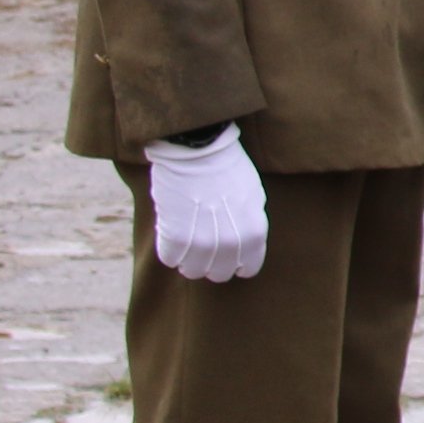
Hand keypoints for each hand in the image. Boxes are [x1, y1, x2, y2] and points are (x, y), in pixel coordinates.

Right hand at [144, 124, 271, 284]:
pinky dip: (169, 249)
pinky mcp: (176, 237)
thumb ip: (249, 225)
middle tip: (203, 245)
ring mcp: (203, 243)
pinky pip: (170, 259)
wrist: (199, 149)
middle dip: (212, 262)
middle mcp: (231, 244)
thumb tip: (243, 245)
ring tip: (186, 238)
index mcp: (254, 234)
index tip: (228, 257)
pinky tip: (172, 232)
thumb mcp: (253, 196)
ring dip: (188, 258)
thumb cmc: (227, 167)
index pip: (249, 268)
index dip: (237, 263)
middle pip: (219, 274)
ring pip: (192, 271)